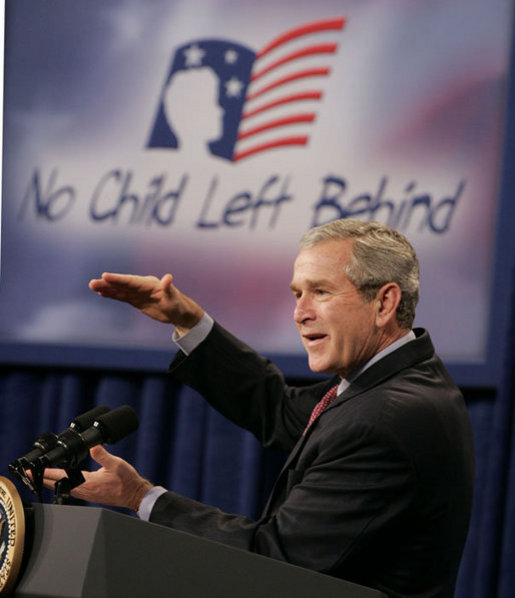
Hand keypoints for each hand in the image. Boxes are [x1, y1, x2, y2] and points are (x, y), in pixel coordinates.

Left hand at [41, 445, 152, 511]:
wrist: (134, 494)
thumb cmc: (126, 481)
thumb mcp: (115, 464)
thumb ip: (102, 455)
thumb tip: (92, 445)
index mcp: (87, 483)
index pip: (60, 477)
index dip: (45, 473)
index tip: (33, 470)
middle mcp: (83, 491)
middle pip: (56, 485)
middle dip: (42, 479)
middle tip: (28, 475)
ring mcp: (86, 494)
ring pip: (62, 488)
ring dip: (50, 482)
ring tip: (40, 477)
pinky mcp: (90, 494)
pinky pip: (70, 489)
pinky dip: (61, 484)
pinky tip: (61, 481)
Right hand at [89, 272, 203, 334]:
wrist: (179, 312)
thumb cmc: (178, 305)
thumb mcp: (174, 298)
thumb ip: (169, 288)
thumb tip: (168, 277)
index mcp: (150, 284)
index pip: (131, 281)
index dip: (118, 279)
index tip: (105, 276)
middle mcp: (142, 286)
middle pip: (122, 284)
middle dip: (108, 283)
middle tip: (92, 282)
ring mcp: (138, 293)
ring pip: (120, 289)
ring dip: (106, 288)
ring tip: (92, 285)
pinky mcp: (136, 300)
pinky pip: (122, 296)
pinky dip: (112, 294)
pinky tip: (101, 293)